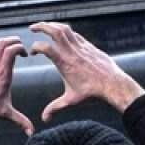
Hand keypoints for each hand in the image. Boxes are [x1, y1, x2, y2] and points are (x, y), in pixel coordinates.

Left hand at [0, 36, 32, 134]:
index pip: (12, 51)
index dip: (20, 48)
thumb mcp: (5, 113)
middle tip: (19, 45)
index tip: (24, 54)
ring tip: (9, 45)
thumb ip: (20, 121)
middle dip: (13, 41)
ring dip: (2, 41)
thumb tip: (31, 132)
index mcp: (4, 74)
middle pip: (3, 43)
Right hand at [29, 22, 144, 121]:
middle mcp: (72, 52)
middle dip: (41, 26)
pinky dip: (66, 32)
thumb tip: (44, 119)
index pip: (45, 48)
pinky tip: (62, 34)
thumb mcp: (71, 100)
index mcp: (65, 63)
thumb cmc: (92, 92)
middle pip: (55, 31)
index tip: (32, 52)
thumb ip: (55, 107)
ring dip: (53, 25)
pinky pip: (75, 34)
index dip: (35, 47)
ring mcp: (82, 47)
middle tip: (32, 28)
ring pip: (65, 29)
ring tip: (45, 27)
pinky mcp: (89, 46)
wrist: (112, 84)